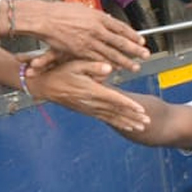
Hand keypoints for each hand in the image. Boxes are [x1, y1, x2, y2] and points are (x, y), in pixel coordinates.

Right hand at [13, 0, 148, 71]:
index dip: (132, 35)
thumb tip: (107, 18)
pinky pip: (97, 59)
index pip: (120, 27)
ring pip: (111, 53)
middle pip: (120, 41)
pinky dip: (108, 64)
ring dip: (124, 60)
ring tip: (134, 67)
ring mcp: (89, 41)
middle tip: (145, 55)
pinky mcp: (80, 51)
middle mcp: (96, 29)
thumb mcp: (82, 9)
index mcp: (98, 17)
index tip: (141, 40)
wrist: (44, 19)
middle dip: (134, 50)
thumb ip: (96, 16)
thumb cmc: (60, 12)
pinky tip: (116, 68)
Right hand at [25, 59, 150, 132]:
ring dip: (127, 122)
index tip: (141, 110)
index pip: (114, 99)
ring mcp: (89, 108)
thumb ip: (93, 65)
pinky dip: (116, 122)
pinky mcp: (87, 110)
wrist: (45, 86)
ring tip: (140, 127)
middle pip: (116, 112)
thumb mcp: (76, 64)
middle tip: (147, 123)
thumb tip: (109, 68)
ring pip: (112, 117)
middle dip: (133, 117)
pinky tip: (126, 126)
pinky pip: (105, 118)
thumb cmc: (60, 72)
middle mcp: (91, 102)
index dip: (128, 105)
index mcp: (91, 90)